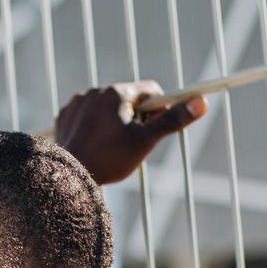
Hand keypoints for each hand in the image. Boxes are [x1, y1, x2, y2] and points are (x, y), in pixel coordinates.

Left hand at [52, 81, 206, 185]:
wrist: (69, 176)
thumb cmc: (109, 159)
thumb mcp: (146, 141)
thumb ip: (173, 120)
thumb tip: (201, 102)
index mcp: (117, 92)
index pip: (151, 91)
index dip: (158, 111)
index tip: (153, 129)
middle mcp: (95, 91)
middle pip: (129, 99)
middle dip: (135, 117)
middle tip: (131, 142)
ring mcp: (78, 102)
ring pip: (107, 107)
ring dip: (114, 121)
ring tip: (110, 146)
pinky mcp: (65, 115)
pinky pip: (87, 115)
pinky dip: (93, 126)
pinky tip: (93, 144)